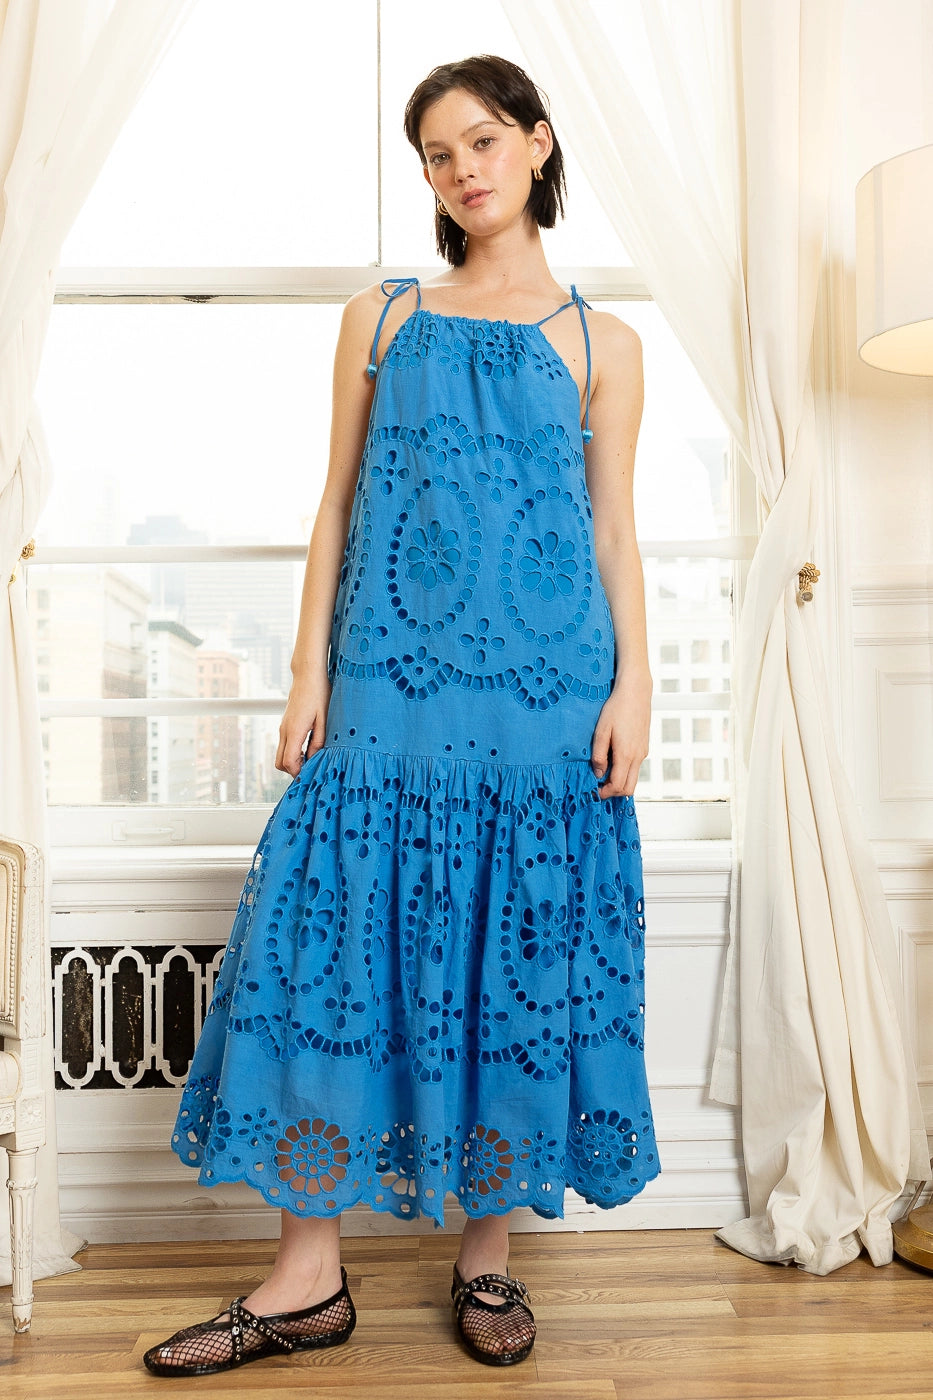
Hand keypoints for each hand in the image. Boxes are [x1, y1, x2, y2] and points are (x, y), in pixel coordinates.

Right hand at [275, 674, 331, 777]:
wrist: (307, 675)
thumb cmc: (319, 693)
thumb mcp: (325, 719)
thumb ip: (319, 741)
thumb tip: (314, 758)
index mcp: (294, 730)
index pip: (288, 762)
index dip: (298, 772)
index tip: (310, 774)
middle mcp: (284, 730)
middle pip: (279, 762)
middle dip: (292, 770)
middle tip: (310, 769)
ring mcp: (283, 727)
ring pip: (280, 754)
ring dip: (292, 761)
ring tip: (311, 758)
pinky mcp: (285, 725)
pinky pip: (284, 745)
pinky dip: (292, 752)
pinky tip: (307, 749)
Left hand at [590, 670, 650, 798]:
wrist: (636, 692)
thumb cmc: (617, 708)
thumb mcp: (601, 731)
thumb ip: (599, 755)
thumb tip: (598, 774)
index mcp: (626, 755)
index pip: (618, 786)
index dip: (605, 793)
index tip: (594, 792)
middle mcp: (638, 756)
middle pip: (629, 788)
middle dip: (614, 792)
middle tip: (599, 788)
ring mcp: (643, 752)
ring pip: (633, 778)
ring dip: (619, 781)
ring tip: (603, 774)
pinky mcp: (644, 746)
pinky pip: (635, 767)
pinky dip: (625, 771)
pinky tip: (613, 760)